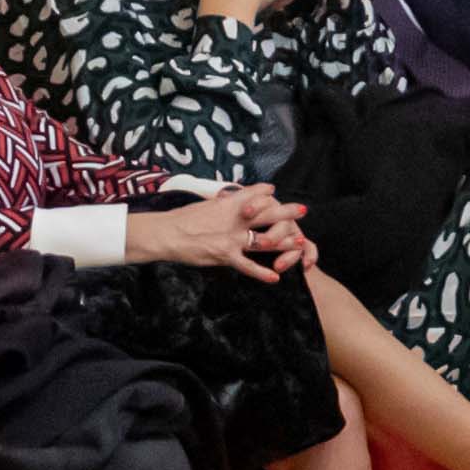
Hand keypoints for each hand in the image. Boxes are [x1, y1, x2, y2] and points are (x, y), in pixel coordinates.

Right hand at [123, 184, 292, 275]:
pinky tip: (275, 278)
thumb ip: (221, 202)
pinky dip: (262, 273)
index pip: (252, 193)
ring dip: (284, 241)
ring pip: (264, 239)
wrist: (166, 233)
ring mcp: (232, 238)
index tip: (274, 191)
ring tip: (300, 243)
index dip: (265, 192)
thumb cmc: (182, 219)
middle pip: (266, 213)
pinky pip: (248, 266)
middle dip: (286, 212)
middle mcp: (234, 219)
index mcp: (228, 204)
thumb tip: (229, 195)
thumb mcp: (204, 204)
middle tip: (302, 210)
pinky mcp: (225, 255)